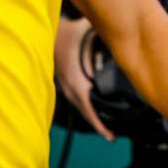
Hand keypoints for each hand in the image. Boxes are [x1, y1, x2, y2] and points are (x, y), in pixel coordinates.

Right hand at [55, 16, 114, 140]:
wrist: (43, 32)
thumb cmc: (66, 33)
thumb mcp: (86, 31)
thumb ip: (104, 31)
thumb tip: (123, 30)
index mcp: (77, 82)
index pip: (88, 110)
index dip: (98, 124)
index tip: (109, 136)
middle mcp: (70, 88)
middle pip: (86, 113)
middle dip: (98, 125)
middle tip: (111, 137)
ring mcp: (65, 86)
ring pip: (80, 107)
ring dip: (92, 117)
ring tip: (105, 129)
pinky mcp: (64, 82)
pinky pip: (76, 100)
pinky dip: (86, 108)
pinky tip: (93, 109)